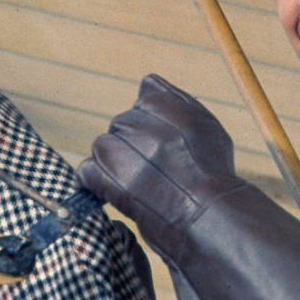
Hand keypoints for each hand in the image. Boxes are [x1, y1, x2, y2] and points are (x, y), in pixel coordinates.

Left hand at [78, 74, 243, 257]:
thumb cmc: (212, 174)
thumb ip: (176, 100)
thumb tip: (145, 84)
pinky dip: (94, 184)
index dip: (152, 123)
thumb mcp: (206, 125)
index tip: (162, 144)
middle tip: (155, 172)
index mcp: (164, 103)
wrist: (208, 215)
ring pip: (104, 147)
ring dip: (116, 166)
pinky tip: (111, 193)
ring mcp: (118, 146)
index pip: (145, 97)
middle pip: (123, 125)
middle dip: (134, 146)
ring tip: (141, 187)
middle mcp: (139, 120)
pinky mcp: (104, 172)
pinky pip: (87, 171)